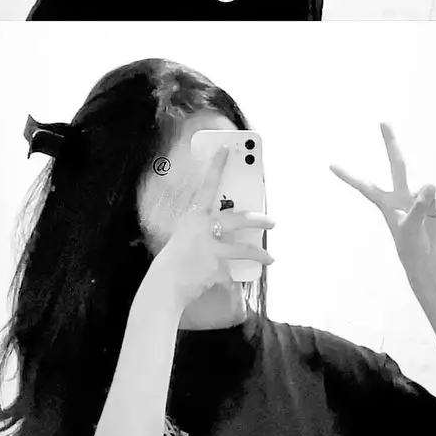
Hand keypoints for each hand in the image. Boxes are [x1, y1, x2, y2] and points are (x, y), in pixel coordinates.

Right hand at [150, 146, 274, 310]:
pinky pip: (231, 272)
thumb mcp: (185, 239)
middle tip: (271, 221)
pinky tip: (235, 282)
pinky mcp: (216, 268)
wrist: (164, 286)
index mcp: (193, 217)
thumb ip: (204, 232)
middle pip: (237, 218)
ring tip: (270, 258)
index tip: (225, 149)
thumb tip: (223, 232)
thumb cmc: (172, 262)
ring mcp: (211, 248)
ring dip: (259, 254)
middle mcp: (203, 229)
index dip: (216, 166)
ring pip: (243, 249)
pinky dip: (233, 278)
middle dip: (258, 219)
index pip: (207, 185)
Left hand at [330, 123, 435, 284]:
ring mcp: (419, 199)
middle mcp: (401, 196)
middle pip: (397, 165)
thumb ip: (418, 205)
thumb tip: (429, 184)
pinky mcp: (435, 204)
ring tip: (429, 221)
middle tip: (382, 121)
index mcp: (387, 204)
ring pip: (427, 188)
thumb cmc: (412, 249)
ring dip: (431, 202)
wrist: (430, 264)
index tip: (330, 165)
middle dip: (391, 144)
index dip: (348, 176)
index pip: (364, 186)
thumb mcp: (410, 228)